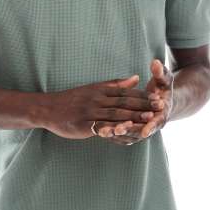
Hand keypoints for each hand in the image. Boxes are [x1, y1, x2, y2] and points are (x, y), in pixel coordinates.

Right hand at [40, 75, 154, 139]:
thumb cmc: (72, 99)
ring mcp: (91, 111)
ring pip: (116, 113)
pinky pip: (101, 126)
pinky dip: (114, 127)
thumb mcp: (94, 88)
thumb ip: (116, 85)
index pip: (126, 92)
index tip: (158, 97)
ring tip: (149, 118)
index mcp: (101, 90)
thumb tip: (136, 78)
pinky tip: (125, 130)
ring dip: (134, 115)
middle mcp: (97, 99)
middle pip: (124, 102)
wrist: (49, 108)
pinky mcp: (84, 124)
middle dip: (143, 105)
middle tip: (160, 107)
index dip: (143, 95)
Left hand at [97, 59, 173, 144]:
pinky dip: (112, 134)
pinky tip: (100, 131)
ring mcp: (141, 131)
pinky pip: (122, 136)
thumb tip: (155, 63)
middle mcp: (152, 126)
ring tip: (104, 132)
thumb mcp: (164, 80)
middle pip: (140, 131)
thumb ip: (160, 73)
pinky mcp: (132, 132)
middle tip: (117, 129)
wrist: (161, 101)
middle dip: (128, 130)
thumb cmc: (162, 88)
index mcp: (163, 115)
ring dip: (116, 134)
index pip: (157, 122)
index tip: (144, 130)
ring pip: (129, 136)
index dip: (150, 126)